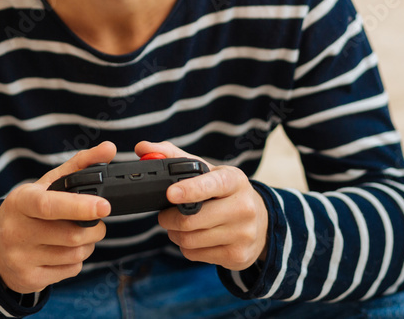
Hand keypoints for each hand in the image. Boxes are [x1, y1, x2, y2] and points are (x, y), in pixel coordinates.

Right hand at [0, 141, 115, 293]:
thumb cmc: (28, 210)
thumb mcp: (46, 185)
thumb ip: (79, 165)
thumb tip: (110, 148)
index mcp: (21, 202)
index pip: (50, 205)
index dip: (79, 207)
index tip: (105, 206)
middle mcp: (17, 231)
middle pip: (72, 235)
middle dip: (95, 228)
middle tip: (97, 220)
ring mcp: (20, 258)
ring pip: (75, 254)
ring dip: (87, 244)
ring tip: (79, 235)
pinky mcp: (28, 279)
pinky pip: (70, 271)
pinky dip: (76, 260)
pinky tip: (64, 251)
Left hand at [134, 141, 268, 270]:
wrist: (261, 221)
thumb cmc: (225, 192)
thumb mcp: (208, 171)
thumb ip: (173, 156)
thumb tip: (142, 148)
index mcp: (234, 180)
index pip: (212, 185)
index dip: (190, 190)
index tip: (170, 193)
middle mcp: (243, 207)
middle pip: (192, 220)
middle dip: (169, 218)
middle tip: (165, 214)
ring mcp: (243, 233)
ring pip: (190, 240)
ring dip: (176, 234)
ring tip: (179, 226)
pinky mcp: (238, 256)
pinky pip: (195, 254)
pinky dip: (187, 247)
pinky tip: (195, 238)